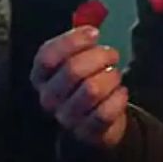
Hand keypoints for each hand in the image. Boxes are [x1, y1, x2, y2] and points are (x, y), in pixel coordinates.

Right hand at [30, 26, 128, 147]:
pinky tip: (121, 92)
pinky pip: (105, 112)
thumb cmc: (84, 80)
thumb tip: (91, 30)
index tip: (95, 33)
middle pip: (72, 70)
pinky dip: (118, 98)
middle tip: (112, 54)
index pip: (47, 56)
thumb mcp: (77, 58)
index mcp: (41, 75)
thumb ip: (80, 41)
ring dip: (110, 77)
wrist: (94, 120)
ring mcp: (67, 117)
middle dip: (99, 57)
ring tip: (115, 75)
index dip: (72, 41)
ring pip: (91, 90)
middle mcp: (49, 97)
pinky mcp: (87, 132)